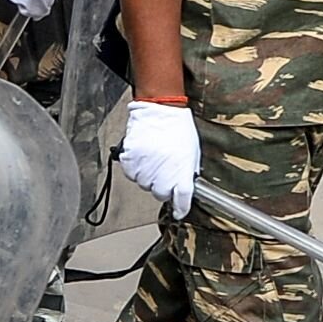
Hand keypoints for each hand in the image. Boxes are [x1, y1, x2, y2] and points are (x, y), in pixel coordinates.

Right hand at [116, 98, 200, 216]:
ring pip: (144, 184)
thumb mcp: (192, 153)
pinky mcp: (130, 162)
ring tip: (153, 157)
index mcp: (182, 174)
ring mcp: (145, 170)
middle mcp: (163, 175)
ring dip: (148, 176)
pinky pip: (131, 173)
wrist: (160, 110)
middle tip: (164, 170)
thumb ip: (187, 172)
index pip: (181, 201)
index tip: (179, 211)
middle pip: (160, 194)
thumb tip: (183, 185)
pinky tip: (143, 155)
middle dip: (162, 185)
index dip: (180, 208)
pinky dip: (136, 167)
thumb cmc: (178, 128)